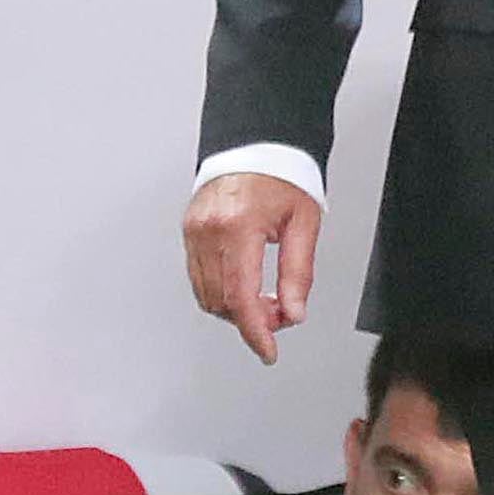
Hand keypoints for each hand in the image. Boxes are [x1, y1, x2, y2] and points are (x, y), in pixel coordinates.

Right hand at [183, 171, 319, 363]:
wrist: (256, 143)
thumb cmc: (282, 175)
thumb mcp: (304, 223)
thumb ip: (298, 273)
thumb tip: (293, 314)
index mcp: (238, 226)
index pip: (241, 297)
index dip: (255, 332)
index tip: (267, 351)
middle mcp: (209, 230)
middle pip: (222, 301)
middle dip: (250, 320)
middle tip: (280, 315)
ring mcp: (194, 231)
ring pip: (206, 294)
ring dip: (234, 308)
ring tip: (265, 301)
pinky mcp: (189, 231)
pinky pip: (199, 277)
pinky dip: (221, 291)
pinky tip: (244, 286)